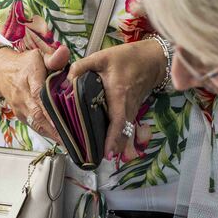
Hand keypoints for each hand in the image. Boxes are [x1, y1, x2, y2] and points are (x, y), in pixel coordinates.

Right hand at [0, 45, 69, 142]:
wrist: (2, 72)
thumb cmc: (25, 64)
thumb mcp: (38, 55)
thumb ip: (53, 57)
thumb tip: (65, 52)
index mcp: (29, 77)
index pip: (39, 94)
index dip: (50, 108)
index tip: (62, 118)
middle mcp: (22, 94)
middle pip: (37, 114)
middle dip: (53, 127)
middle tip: (70, 136)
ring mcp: (20, 106)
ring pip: (35, 123)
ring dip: (50, 133)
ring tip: (67, 141)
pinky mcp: (20, 115)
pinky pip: (33, 126)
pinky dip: (45, 133)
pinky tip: (58, 138)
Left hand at [69, 39, 164, 158]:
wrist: (151, 60)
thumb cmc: (127, 58)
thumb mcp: (102, 57)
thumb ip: (81, 67)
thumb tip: (65, 81)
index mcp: (119, 94)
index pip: (118, 120)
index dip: (113, 138)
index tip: (107, 154)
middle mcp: (128, 107)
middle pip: (124, 134)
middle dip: (114, 149)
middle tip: (100, 160)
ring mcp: (132, 111)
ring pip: (127, 134)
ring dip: (119, 147)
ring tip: (106, 158)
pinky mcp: (133, 112)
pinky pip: (129, 130)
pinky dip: (123, 140)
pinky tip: (116, 150)